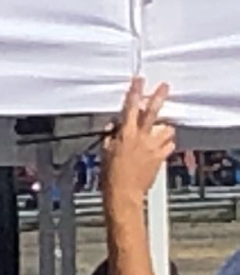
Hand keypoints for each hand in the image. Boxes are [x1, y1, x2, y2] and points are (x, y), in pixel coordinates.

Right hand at [100, 77, 175, 205]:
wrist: (123, 194)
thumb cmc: (111, 176)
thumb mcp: (105, 153)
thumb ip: (111, 137)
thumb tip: (113, 126)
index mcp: (124, 135)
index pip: (130, 108)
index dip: (135, 92)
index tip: (139, 80)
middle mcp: (141, 138)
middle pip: (153, 112)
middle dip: (159, 97)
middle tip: (164, 86)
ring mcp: (153, 147)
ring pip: (167, 129)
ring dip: (164, 130)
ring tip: (159, 133)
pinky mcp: (161, 157)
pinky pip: (169, 145)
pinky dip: (166, 145)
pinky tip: (159, 149)